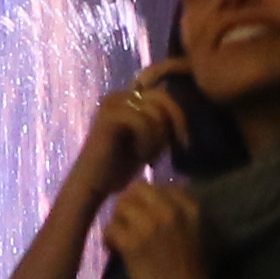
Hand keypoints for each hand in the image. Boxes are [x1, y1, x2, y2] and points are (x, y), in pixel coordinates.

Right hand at [70, 63, 192, 193]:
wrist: (96, 184)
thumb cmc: (123, 165)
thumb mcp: (151, 139)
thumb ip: (162, 121)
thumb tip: (183, 110)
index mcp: (127, 97)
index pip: (164, 94)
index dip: (178, 116)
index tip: (182, 143)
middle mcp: (118, 95)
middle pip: (162, 97)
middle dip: (171, 125)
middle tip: (170, 148)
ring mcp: (112, 104)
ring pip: (155, 111)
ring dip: (158, 137)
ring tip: (148, 154)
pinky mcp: (108, 117)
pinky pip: (142, 122)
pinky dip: (148, 142)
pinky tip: (140, 155)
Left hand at [101, 178, 218, 278]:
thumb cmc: (194, 275)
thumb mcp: (198, 234)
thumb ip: (182, 214)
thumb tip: (157, 201)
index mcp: (190, 208)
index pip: (160, 187)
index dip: (148, 202)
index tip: (146, 219)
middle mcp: (171, 210)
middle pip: (137, 191)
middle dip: (129, 207)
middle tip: (129, 227)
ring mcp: (151, 224)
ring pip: (120, 206)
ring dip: (118, 223)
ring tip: (122, 241)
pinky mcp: (132, 242)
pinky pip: (109, 228)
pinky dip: (109, 240)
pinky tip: (116, 252)